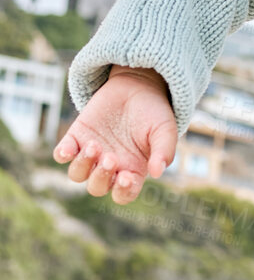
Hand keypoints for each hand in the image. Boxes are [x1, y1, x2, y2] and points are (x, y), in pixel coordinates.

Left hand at [52, 67, 177, 204]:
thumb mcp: (165, 129)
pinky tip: (70, 148)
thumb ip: (164, 150)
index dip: (122, 191)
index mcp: (132, 170)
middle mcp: (110, 166)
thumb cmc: (154, 111)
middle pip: (97, 187)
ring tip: (94, 146)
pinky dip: (63, 154)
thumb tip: (158, 172)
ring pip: (77, 174)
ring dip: (83, 165)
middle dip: (101, 176)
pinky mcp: (77, 137)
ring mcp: (92, 153)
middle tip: (111, 157)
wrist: (138, 85)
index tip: (126, 176)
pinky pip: (62, 154)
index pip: (123, 194)